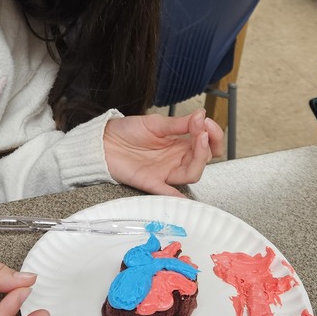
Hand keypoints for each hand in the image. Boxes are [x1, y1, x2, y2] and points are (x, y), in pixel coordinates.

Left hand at [103, 109, 222, 194]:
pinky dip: (178, 198)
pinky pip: (168, 193)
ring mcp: (165, 172)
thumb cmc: (127, 131)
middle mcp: (176, 159)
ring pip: (191, 173)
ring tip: (198, 140)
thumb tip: (201, 116)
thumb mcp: (155, 123)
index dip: (212, 135)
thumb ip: (179, 123)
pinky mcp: (151, 182)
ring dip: (199, 159)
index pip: (206, 144)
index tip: (207, 123)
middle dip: (207, 145)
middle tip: (202, 131)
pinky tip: (185, 200)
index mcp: (179, 144)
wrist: (104, 140)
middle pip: (202, 160)